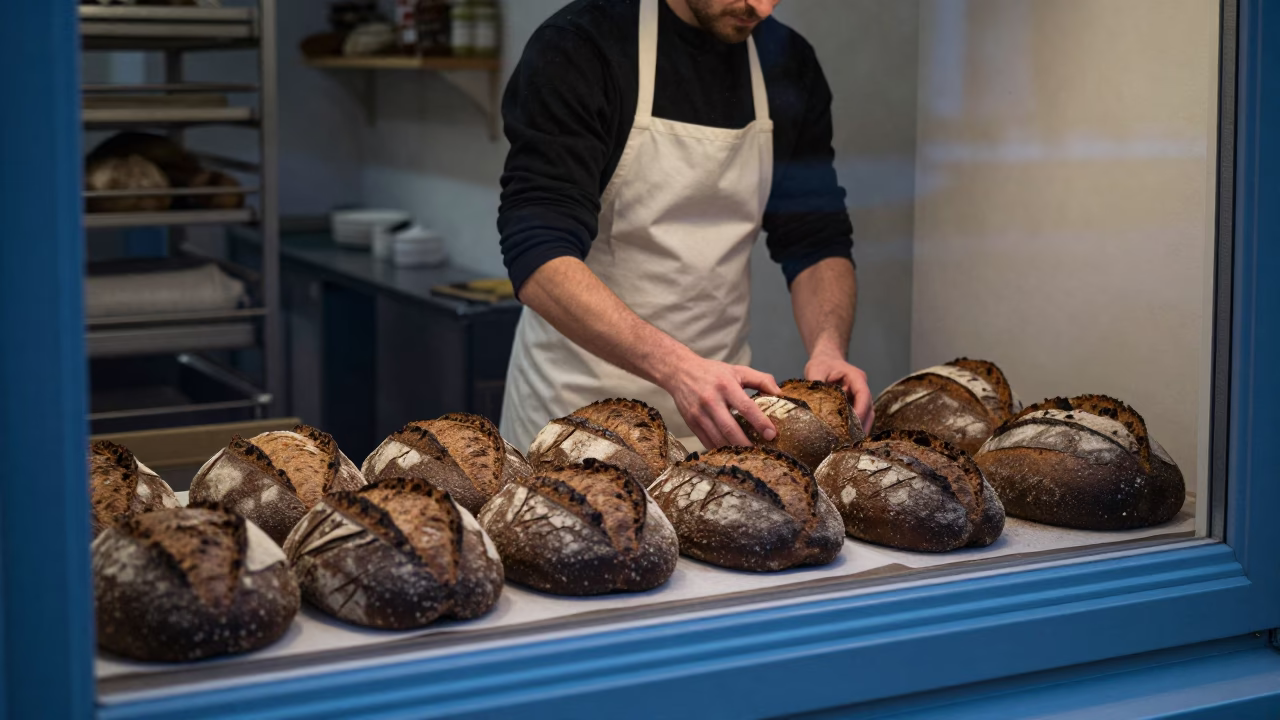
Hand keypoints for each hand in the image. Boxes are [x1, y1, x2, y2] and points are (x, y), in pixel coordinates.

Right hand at [662, 354, 781, 449]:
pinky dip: (720, 450)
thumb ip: (761, 380)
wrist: (680, 371)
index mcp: (726, 386)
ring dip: (734, 450)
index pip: (746, 407)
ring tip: (748, 456)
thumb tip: (780, 394)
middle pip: (730, 428)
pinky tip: (731, 452)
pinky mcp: (691, 423)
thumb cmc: (713, 372)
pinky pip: (707, 442)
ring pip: (718, 439)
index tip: (772, 434)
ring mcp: (698, 413)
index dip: (760, 422)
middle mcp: (711, 400)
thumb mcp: (738, 370)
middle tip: (761, 453)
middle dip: (746, 444)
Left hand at [806, 349, 874, 434]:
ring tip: (850, 444)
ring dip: (860, 429)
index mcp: (856, 377)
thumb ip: (816, 385)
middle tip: (853, 442)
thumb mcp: (815, 370)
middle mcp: (861, 388)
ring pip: (866, 415)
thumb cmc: (822, 363)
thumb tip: (812, 404)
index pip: (863, 394)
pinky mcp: (855, 404)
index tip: (853, 425)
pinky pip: (858, 417)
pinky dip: (853, 427)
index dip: (861, 410)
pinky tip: (845, 439)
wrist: (826, 360)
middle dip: (862, 425)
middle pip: (869, 408)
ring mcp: (859, 397)